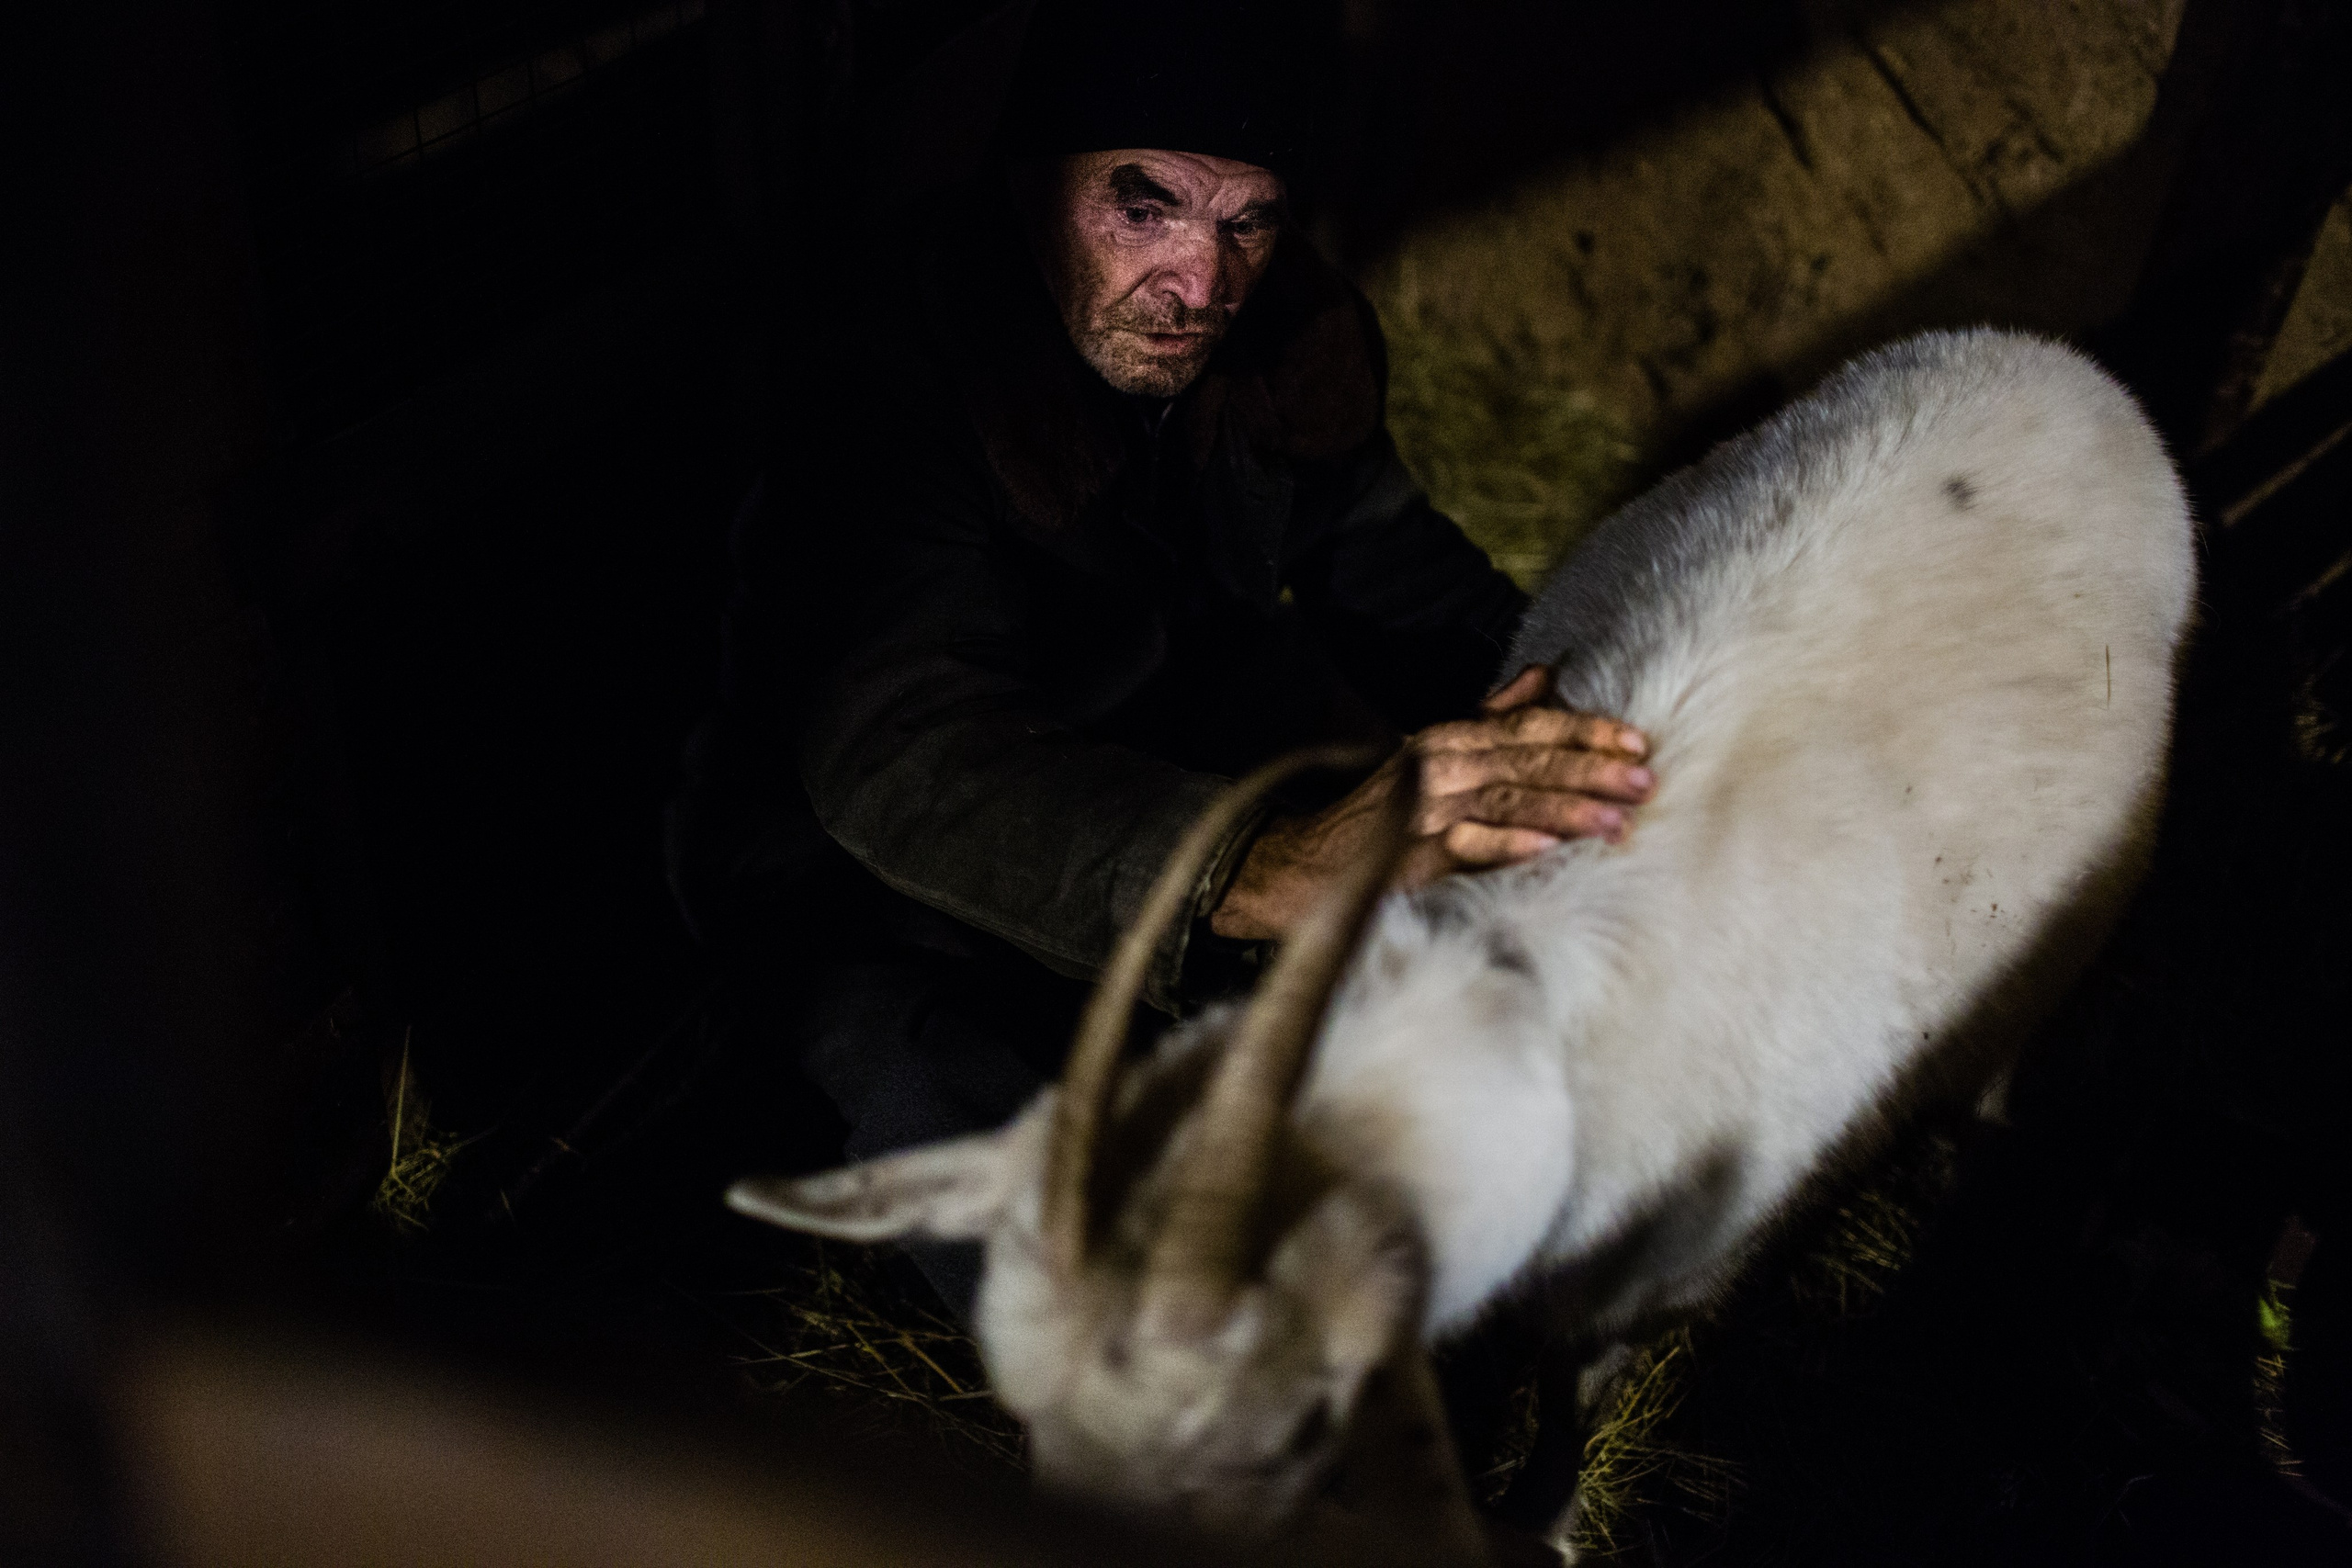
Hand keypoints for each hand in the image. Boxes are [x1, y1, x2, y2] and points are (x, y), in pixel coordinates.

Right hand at [1210, 666, 1653, 940]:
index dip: (1584, 731)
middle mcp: (1438, 765)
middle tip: (1644, 781)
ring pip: (1508, 803)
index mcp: (1449, 738)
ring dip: (1566, 812)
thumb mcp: (1435, 752)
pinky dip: (1506, 846)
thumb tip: (1546, 673)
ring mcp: (1424, 810)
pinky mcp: (1410, 855)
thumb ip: (1493, 717)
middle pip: (1528, 762)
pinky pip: (1467, 848)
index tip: (1635, 741)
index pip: (1529, 727)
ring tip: (1616, 823)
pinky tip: (1547, 850)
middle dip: (1591, 771)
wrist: (1308, 864)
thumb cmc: (1381, 811)